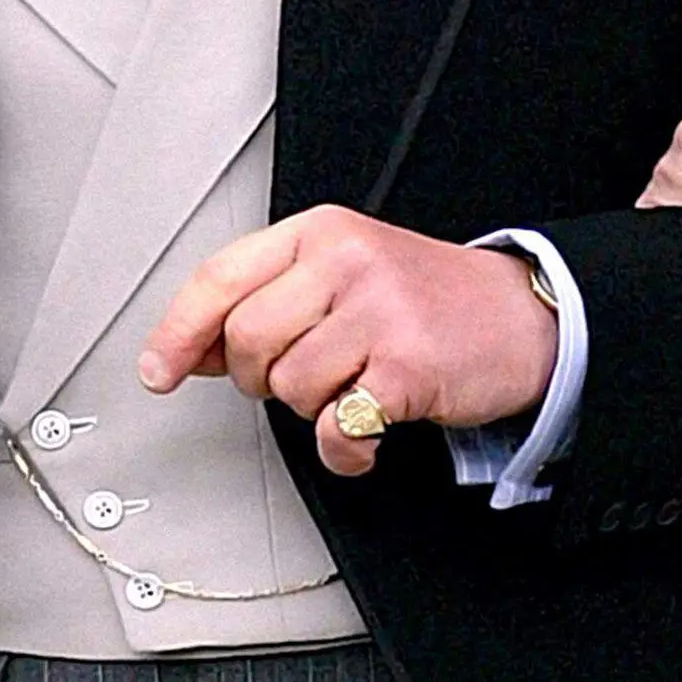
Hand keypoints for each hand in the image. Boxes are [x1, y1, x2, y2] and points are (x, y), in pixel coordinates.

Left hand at [139, 209, 558, 475]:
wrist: (523, 317)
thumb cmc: (428, 300)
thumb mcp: (345, 275)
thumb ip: (271, 300)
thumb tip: (192, 350)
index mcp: (322, 233)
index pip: (220, 278)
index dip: (178, 332)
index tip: (158, 370)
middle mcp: (347, 262)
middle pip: (248, 340)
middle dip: (262, 378)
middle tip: (302, 377)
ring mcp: (380, 311)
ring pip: (289, 387)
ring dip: (313, 409)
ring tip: (352, 390)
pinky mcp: (409, 365)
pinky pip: (337, 428)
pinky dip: (344, 449)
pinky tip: (366, 434)